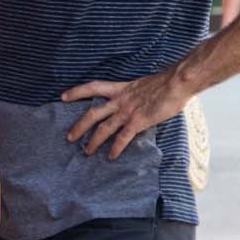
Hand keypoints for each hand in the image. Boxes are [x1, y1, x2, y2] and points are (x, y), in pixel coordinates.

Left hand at [61, 71, 188, 159]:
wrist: (177, 83)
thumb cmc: (166, 82)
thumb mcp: (143, 84)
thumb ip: (135, 93)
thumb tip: (136, 99)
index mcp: (121, 88)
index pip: (93, 87)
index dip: (77, 91)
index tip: (63, 96)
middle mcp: (120, 100)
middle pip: (92, 113)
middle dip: (79, 126)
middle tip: (69, 137)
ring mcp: (128, 111)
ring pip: (104, 128)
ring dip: (93, 141)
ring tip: (86, 152)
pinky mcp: (138, 121)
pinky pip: (123, 138)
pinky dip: (115, 148)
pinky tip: (111, 157)